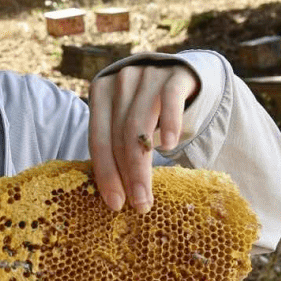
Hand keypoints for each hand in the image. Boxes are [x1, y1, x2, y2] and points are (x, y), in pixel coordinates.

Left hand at [88, 62, 199, 213]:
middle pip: (119, 135)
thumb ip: (117, 145)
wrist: (182, 75)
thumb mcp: (127, 120)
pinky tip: (169, 146)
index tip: (114, 203)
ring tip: (148, 194)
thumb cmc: (148, 107)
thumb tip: (112, 195)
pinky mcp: (174, 75)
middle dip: (126, 174)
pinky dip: (168, 123)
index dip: (105, 172)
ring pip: (139, 124)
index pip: (98, 138)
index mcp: (100, 93)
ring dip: (142, 164)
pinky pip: (169, 100)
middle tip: (137, 205)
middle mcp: (120, 81)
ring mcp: (147, 75)